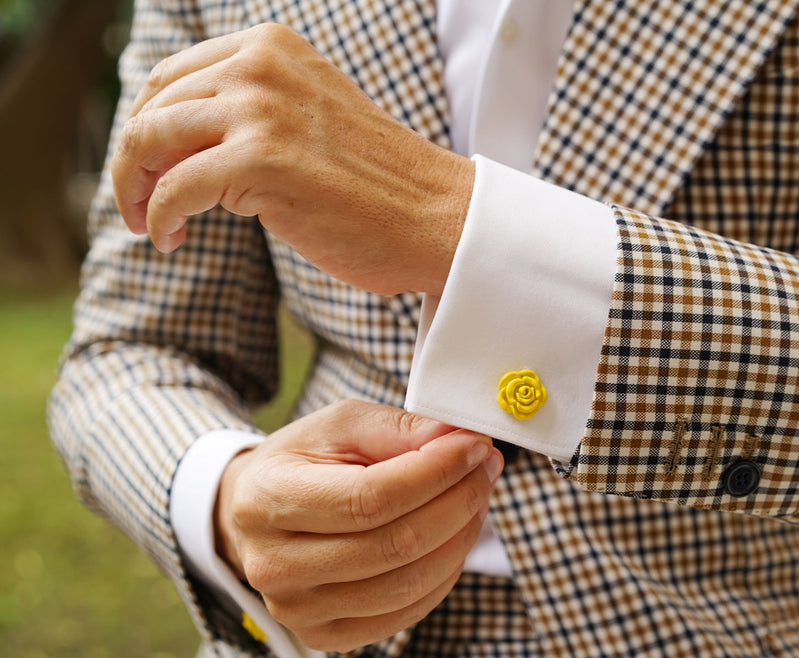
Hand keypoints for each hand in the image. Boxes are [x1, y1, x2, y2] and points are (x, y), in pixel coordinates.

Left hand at [112, 23, 472, 295]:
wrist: (438, 217)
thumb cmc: (379, 184)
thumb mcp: (309, 115)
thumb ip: (254, 109)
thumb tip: (178, 138)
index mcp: (270, 47)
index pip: (171, 77)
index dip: (146, 126)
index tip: (151, 169)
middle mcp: (259, 65)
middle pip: (151, 106)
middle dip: (132, 160)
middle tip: (139, 203)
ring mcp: (259, 109)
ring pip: (148, 141)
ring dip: (133, 189)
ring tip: (150, 223)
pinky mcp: (259, 161)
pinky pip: (173, 189)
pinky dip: (159, 219)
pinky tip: (171, 240)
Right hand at [215, 400, 502, 652]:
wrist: (254, 515)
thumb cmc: (303, 463)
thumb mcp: (340, 425)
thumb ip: (399, 428)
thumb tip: (459, 438)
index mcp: (268, 500)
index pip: (370, 498)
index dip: (435, 473)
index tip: (474, 446)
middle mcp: (275, 565)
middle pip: (395, 545)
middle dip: (459, 501)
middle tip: (486, 468)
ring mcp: (298, 610)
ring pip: (408, 584)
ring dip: (460, 538)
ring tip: (476, 498)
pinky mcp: (325, 636)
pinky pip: (406, 612)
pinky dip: (445, 574)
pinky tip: (454, 537)